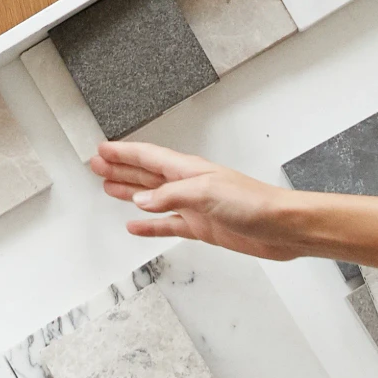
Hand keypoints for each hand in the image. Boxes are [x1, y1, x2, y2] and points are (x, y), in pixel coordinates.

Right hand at [92, 142, 302, 258]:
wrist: (281, 227)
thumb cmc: (254, 202)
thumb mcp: (207, 193)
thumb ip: (171, 196)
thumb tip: (140, 201)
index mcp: (189, 170)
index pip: (148, 157)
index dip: (124, 153)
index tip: (102, 150)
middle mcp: (188, 185)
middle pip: (145, 174)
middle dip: (120, 169)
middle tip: (96, 166)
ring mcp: (193, 206)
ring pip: (152, 197)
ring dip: (129, 192)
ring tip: (107, 187)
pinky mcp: (201, 227)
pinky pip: (167, 224)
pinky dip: (149, 225)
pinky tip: (135, 225)